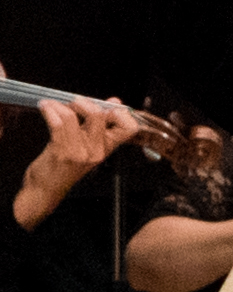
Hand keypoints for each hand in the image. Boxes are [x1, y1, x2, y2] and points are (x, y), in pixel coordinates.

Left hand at [13, 97, 138, 228]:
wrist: (46, 190)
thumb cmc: (63, 167)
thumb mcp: (87, 145)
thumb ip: (101, 124)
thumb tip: (115, 102)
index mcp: (106, 148)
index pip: (129, 128)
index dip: (120, 112)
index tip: (106, 106)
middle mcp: (96, 151)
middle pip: (99, 114)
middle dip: (83, 102)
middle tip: (72, 104)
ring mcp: (80, 152)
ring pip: (73, 116)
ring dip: (59, 106)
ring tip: (53, 106)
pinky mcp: (62, 152)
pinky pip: (57, 122)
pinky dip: (49, 110)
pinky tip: (45, 108)